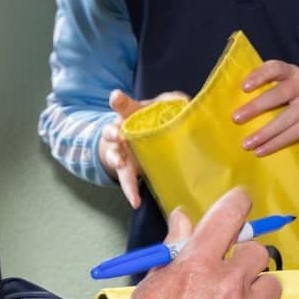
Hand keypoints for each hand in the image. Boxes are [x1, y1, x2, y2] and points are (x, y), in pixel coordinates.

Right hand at [98, 90, 185, 207]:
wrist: (138, 140)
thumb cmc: (150, 120)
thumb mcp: (161, 108)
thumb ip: (173, 103)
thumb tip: (187, 101)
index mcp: (129, 115)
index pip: (124, 106)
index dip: (119, 101)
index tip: (116, 97)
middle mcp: (121, 132)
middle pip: (111, 131)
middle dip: (112, 132)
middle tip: (117, 134)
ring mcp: (121, 152)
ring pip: (114, 155)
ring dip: (115, 158)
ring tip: (119, 163)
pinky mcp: (126, 170)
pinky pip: (127, 182)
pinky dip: (130, 192)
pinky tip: (135, 201)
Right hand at [121, 187, 280, 298]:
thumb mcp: (151, 287)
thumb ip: (173, 250)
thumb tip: (184, 218)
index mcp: (198, 263)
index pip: (229, 215)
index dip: (239, 204)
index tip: (242, 204)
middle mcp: (229, 282)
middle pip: (258, 252)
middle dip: (246, 261)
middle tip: (231, 277)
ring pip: (270, 285)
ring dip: (256, 293)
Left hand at [234, 60, 298, 155]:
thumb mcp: (295, 88)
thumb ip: (275, 89)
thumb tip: (240, 105)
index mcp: (295, 72)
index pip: (277, 68)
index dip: (259, 75)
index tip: (243, 88)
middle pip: (279, 93)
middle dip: (256, 107)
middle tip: (236, 118)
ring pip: (285, 118)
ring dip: (264, 133)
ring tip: (246, 143)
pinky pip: (293, 134)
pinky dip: (275, 144)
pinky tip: (261, 150)